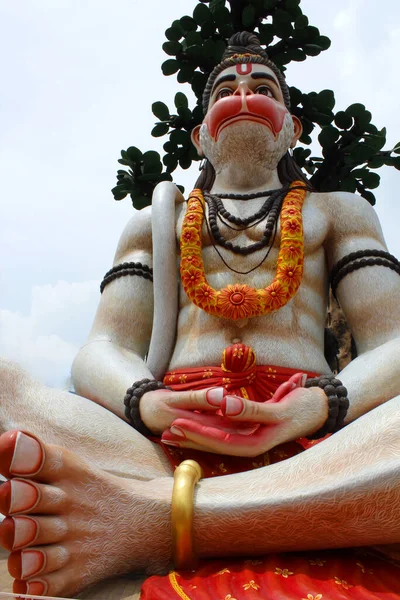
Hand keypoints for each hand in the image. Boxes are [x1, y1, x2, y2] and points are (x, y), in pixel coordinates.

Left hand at [161, 374, 327, 455]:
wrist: (319, 408)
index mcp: (256, 443)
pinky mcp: (249, 430)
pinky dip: (207, 428)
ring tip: (170, 433)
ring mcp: (249, 438)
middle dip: (189, 439)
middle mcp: (250, 444)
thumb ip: (250, 410)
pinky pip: (224, 431)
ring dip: (194, 436)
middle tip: (164, 433)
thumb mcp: (278, 409)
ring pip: (216, 439)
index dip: (197, 434)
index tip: (177, 425)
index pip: (220, 441)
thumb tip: (223, 406)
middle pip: (213, 444)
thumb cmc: (302, 408)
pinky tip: (193, 424)